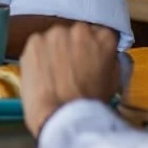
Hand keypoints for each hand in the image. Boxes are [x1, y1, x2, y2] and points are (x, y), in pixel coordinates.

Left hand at [21, 22, 118, 138]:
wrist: (60, 117)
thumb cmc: (87, 106)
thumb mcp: (113, 83)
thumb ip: (111, 61)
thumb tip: (106, 55)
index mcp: (104, 37)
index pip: (100, 34)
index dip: (94, 48)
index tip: (90, 57)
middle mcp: (80, 30)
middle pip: (77, 33)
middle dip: (74, 48)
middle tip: (71, 69)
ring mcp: (55, 34)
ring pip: (56, 39)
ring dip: (56, 51)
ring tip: (55, 75)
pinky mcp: (35, 42)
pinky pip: (38, 45)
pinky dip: (39, 57)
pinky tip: (42, 75)